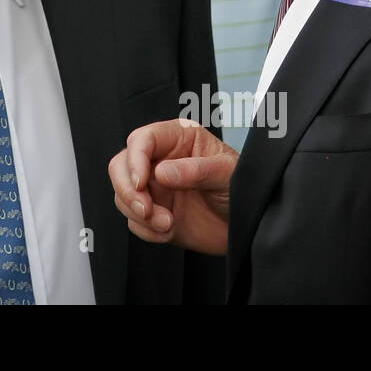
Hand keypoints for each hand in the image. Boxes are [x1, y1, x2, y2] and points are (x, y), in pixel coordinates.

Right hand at [109, 118, 236, 254]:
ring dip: (139, 214)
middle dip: (127, 189)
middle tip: (145, 209)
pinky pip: (134, 221)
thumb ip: (197, 170)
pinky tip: (169, 231)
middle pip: (120, 165)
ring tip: (167, 224)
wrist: (250, 226)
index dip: (135, 159)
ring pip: (123, 194)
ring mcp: (155, 188)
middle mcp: (160, 160)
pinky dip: (146, 230)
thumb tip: (162, 172)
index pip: (142, 139)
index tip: (140, 182)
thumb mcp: (227, 174)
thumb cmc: (244, 189)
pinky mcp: (153, 213)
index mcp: (177, 139)